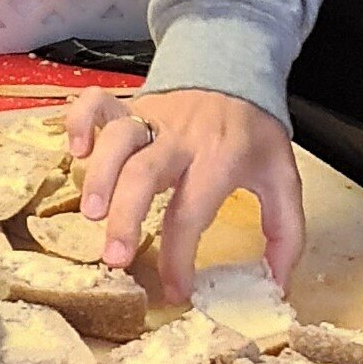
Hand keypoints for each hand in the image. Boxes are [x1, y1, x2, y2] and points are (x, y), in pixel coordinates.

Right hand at [69, 86, 304, 304]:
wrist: (238, 72)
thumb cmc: (253, 134)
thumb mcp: (284, 179)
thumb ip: (286, 232)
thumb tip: (277, 283)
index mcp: (221, 158)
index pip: (192, 211)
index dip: (179, 257)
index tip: (174, 291)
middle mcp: (182, 137)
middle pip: (144, 174)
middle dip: (125, 218)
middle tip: (116, 259)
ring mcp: (152, 117)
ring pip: (116, 139)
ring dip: (98, 177)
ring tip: (91, 214)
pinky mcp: (132, 104)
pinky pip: (96, 103)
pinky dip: (80, 122)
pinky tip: (76, 152)